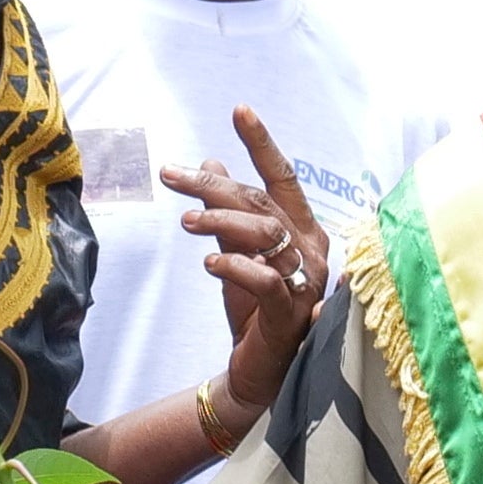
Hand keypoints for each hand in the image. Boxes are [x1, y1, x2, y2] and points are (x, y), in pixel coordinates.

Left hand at [180, 109, 332, 434]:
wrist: (257, 373)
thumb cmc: (251, 310)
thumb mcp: (234, 252)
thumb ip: (226, 209)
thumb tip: (208, 160)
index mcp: (302, 229)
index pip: (282, 177)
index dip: (262, 143)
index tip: (239, 110)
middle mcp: (311, 249)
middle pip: (261, 202)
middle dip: (215, 185)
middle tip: (171, 176)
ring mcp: (306, 282)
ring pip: (265, 234)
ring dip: (220, 222)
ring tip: (186, 223)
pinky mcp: (292, 313)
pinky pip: (266, 279)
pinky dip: (235, 267)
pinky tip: (208, 263)